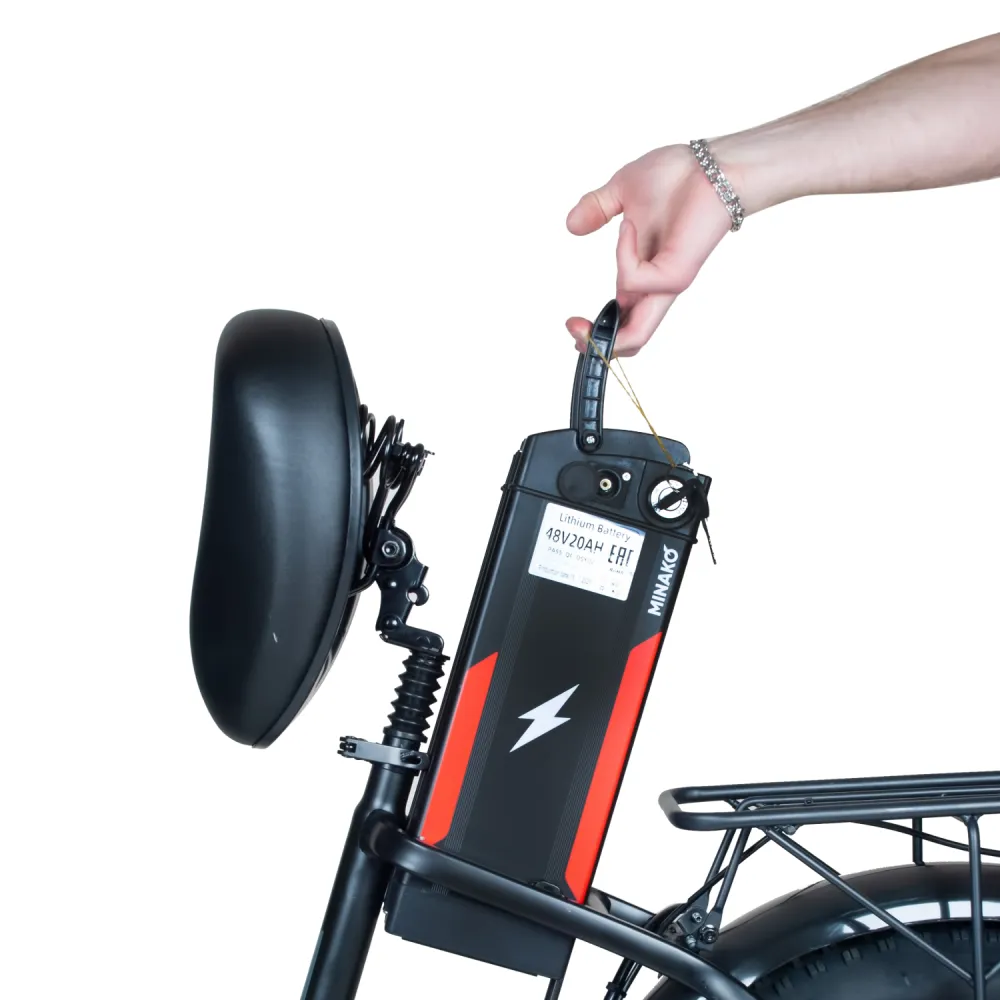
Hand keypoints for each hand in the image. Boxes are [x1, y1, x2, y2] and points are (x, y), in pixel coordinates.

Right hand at [565, 144, 734, 356]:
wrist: (711, 163)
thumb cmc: (678, 175)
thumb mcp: (622, 190)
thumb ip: (596, 209)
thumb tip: (571, 225)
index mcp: (643, 275)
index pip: (621, 322)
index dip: (595, 333)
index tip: (571, 321)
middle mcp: (656, 286)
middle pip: (631, 341)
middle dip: (595, 344)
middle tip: (573, 326)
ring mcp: (668, 283)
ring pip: (637, 334)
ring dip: (608, 302)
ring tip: (611, 242)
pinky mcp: (677, 274)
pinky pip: (633, 280)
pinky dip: (622, 254)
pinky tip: (630, 225)